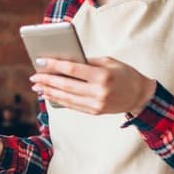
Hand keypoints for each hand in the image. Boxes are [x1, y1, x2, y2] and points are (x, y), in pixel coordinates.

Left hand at [30, 56, 155, 114]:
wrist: (139, 95)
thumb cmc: (123, 73)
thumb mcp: (108, 61)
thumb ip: (86, 62)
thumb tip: (62, 62)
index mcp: (103, 76)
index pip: (72, 70)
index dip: (54, 66)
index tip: (40, 62)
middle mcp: (99, 92)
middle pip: (66, 85)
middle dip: (47, 80)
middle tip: (34, 77)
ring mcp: (96, 104)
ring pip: (66, 98)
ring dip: (49, 92)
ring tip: (38, 87)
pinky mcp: (95, 112)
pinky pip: (72, 106)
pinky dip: (59, 100)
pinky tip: (49, 95)